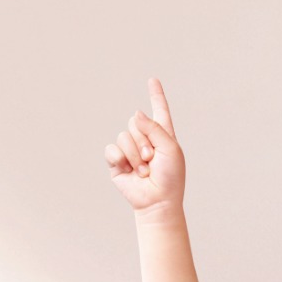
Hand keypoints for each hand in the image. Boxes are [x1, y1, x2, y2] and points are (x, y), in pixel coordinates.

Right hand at [105, 76, 185, 218]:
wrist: (157, 201)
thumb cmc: (170, 177)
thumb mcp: (170, 149)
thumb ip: (155, 128)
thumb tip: (136, 113)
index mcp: (163, 135)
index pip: (159, 111)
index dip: (156, 96)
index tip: (153, 80)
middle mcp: (145, 140)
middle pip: (135, 122)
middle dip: (144, 141)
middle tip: (152, 160)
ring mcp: (130, 150)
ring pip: (123, 136)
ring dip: (134, 154)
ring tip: (144, 170)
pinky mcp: (117, 162)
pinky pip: (111, 149)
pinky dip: (119, 159)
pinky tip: (127, 171)